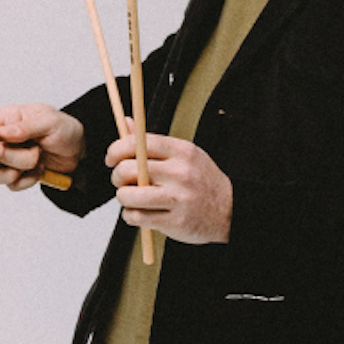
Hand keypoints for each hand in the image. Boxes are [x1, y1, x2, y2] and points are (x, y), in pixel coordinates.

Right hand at [0, 103, 84, 192]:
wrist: (79, 151)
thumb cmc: (64, 129)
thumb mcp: (50, 122)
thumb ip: (26, 127)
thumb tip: (3, 133)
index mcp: (6, 119)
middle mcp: (2, 139)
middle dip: (12, 158)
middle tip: (35, 152)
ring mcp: (6, 158)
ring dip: (18, 171)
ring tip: (37, 162)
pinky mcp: (14, 174)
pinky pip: (10, 185)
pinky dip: (27, 181)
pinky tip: (40, 170)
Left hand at [109, 129, 232, 242]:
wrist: (232, 210)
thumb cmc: (201, 181)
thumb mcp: (184, 155)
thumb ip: (152, 142)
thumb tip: (127, 122)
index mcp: (182, 151)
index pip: (137, 143)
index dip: (115, 150)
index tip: (111, 159)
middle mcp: (180, 173)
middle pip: (127, 169)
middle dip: (117, 176)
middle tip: (123, 182)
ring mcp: (179, 198)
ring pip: (127, 195)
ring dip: (123, 198)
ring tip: (132, 198)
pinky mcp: (175, 221)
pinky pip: (136, 216)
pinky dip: (130, 215)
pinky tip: (140, 213)